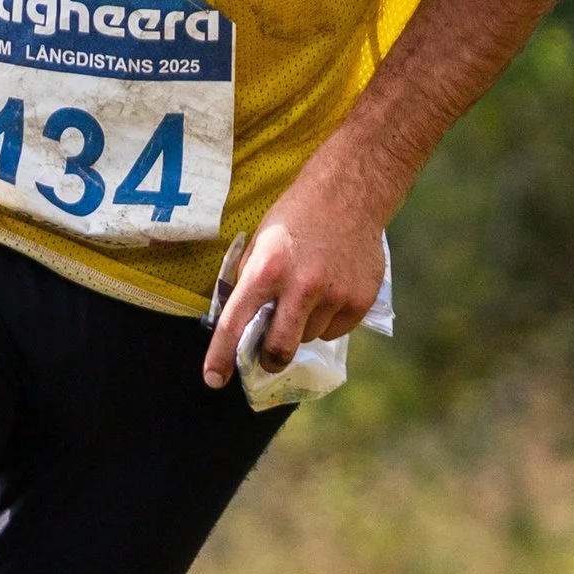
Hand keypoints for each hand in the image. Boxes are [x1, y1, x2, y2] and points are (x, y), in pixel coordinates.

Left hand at [201, 155, 389, 390]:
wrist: (350, 194)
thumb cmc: (297, 216)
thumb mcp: (261, 242)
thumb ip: (251, 282)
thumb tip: (243, 323)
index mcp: (267, 270)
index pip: (235, 324)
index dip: (220, 358)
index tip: (213, 379)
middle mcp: (301, 287)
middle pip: (279, 350)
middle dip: (269, 360)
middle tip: (268, 355)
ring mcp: (334, 296)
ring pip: (309, 339)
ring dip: (302, 328)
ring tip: (309, 294)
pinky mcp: (360, 301)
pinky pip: (335, 331)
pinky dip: (327, 320)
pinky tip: (330, 291)